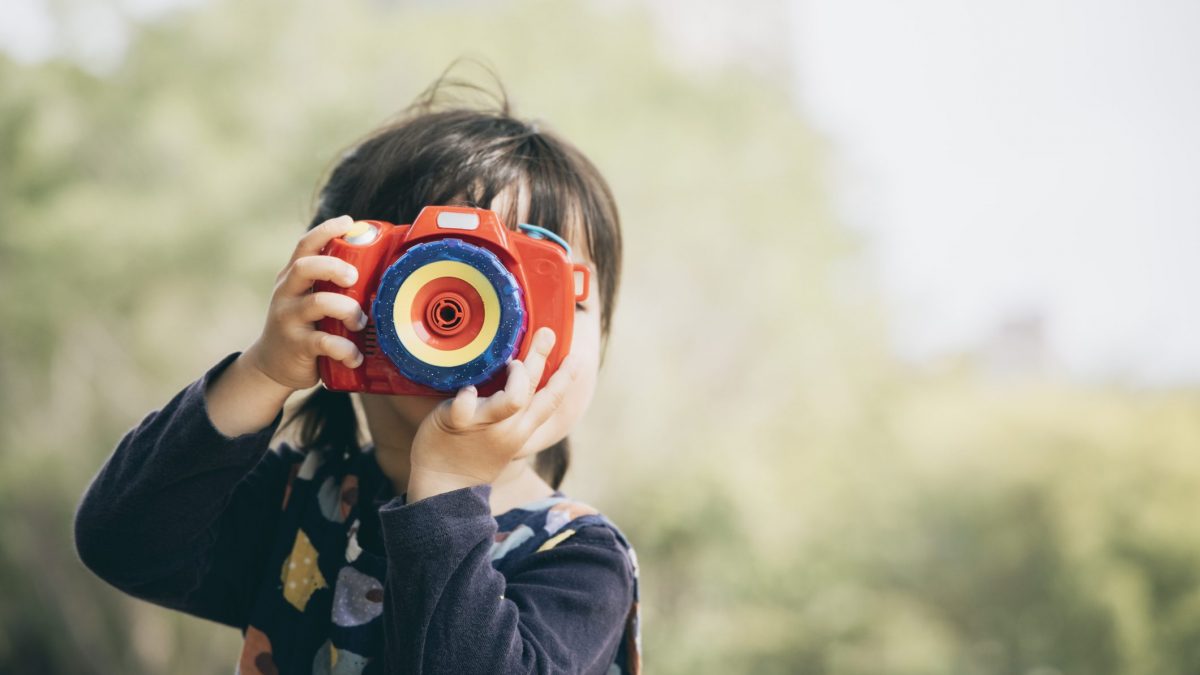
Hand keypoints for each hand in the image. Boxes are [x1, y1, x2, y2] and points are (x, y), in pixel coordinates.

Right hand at [243, 215, 369, 390]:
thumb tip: (374, 269)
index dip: (325, 230)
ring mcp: (288, 319)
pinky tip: (355, 356)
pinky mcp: (296, 345)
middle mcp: (286, 294)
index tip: (348, 222)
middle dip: (334, 267)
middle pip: (305, 267)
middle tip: (354, 277)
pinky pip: (325, 342)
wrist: (272, 366)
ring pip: (318, 303)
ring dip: (348, 310)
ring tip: (359, 322)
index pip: (304, 245)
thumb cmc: (302, 327)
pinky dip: (346, 349)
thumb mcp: (308, 300)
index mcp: (292, 278)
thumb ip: (329, 285)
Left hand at [407, 327, 579, 500]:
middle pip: (536, 391)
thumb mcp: (502, 439)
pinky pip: (465, 406)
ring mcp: (485, 426)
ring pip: (514, 398)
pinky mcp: (457, 424)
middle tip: (547, 333)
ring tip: (511, 361)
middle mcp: (510, 428)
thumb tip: (516, 384)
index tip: (575, 358)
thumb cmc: (470, 458)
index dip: (565, 379)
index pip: (550, 401)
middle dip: (543, 359)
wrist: (443, 489)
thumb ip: (510, 415)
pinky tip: (466, 388)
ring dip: (517, 375)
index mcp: (521, 430)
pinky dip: (466, 395)